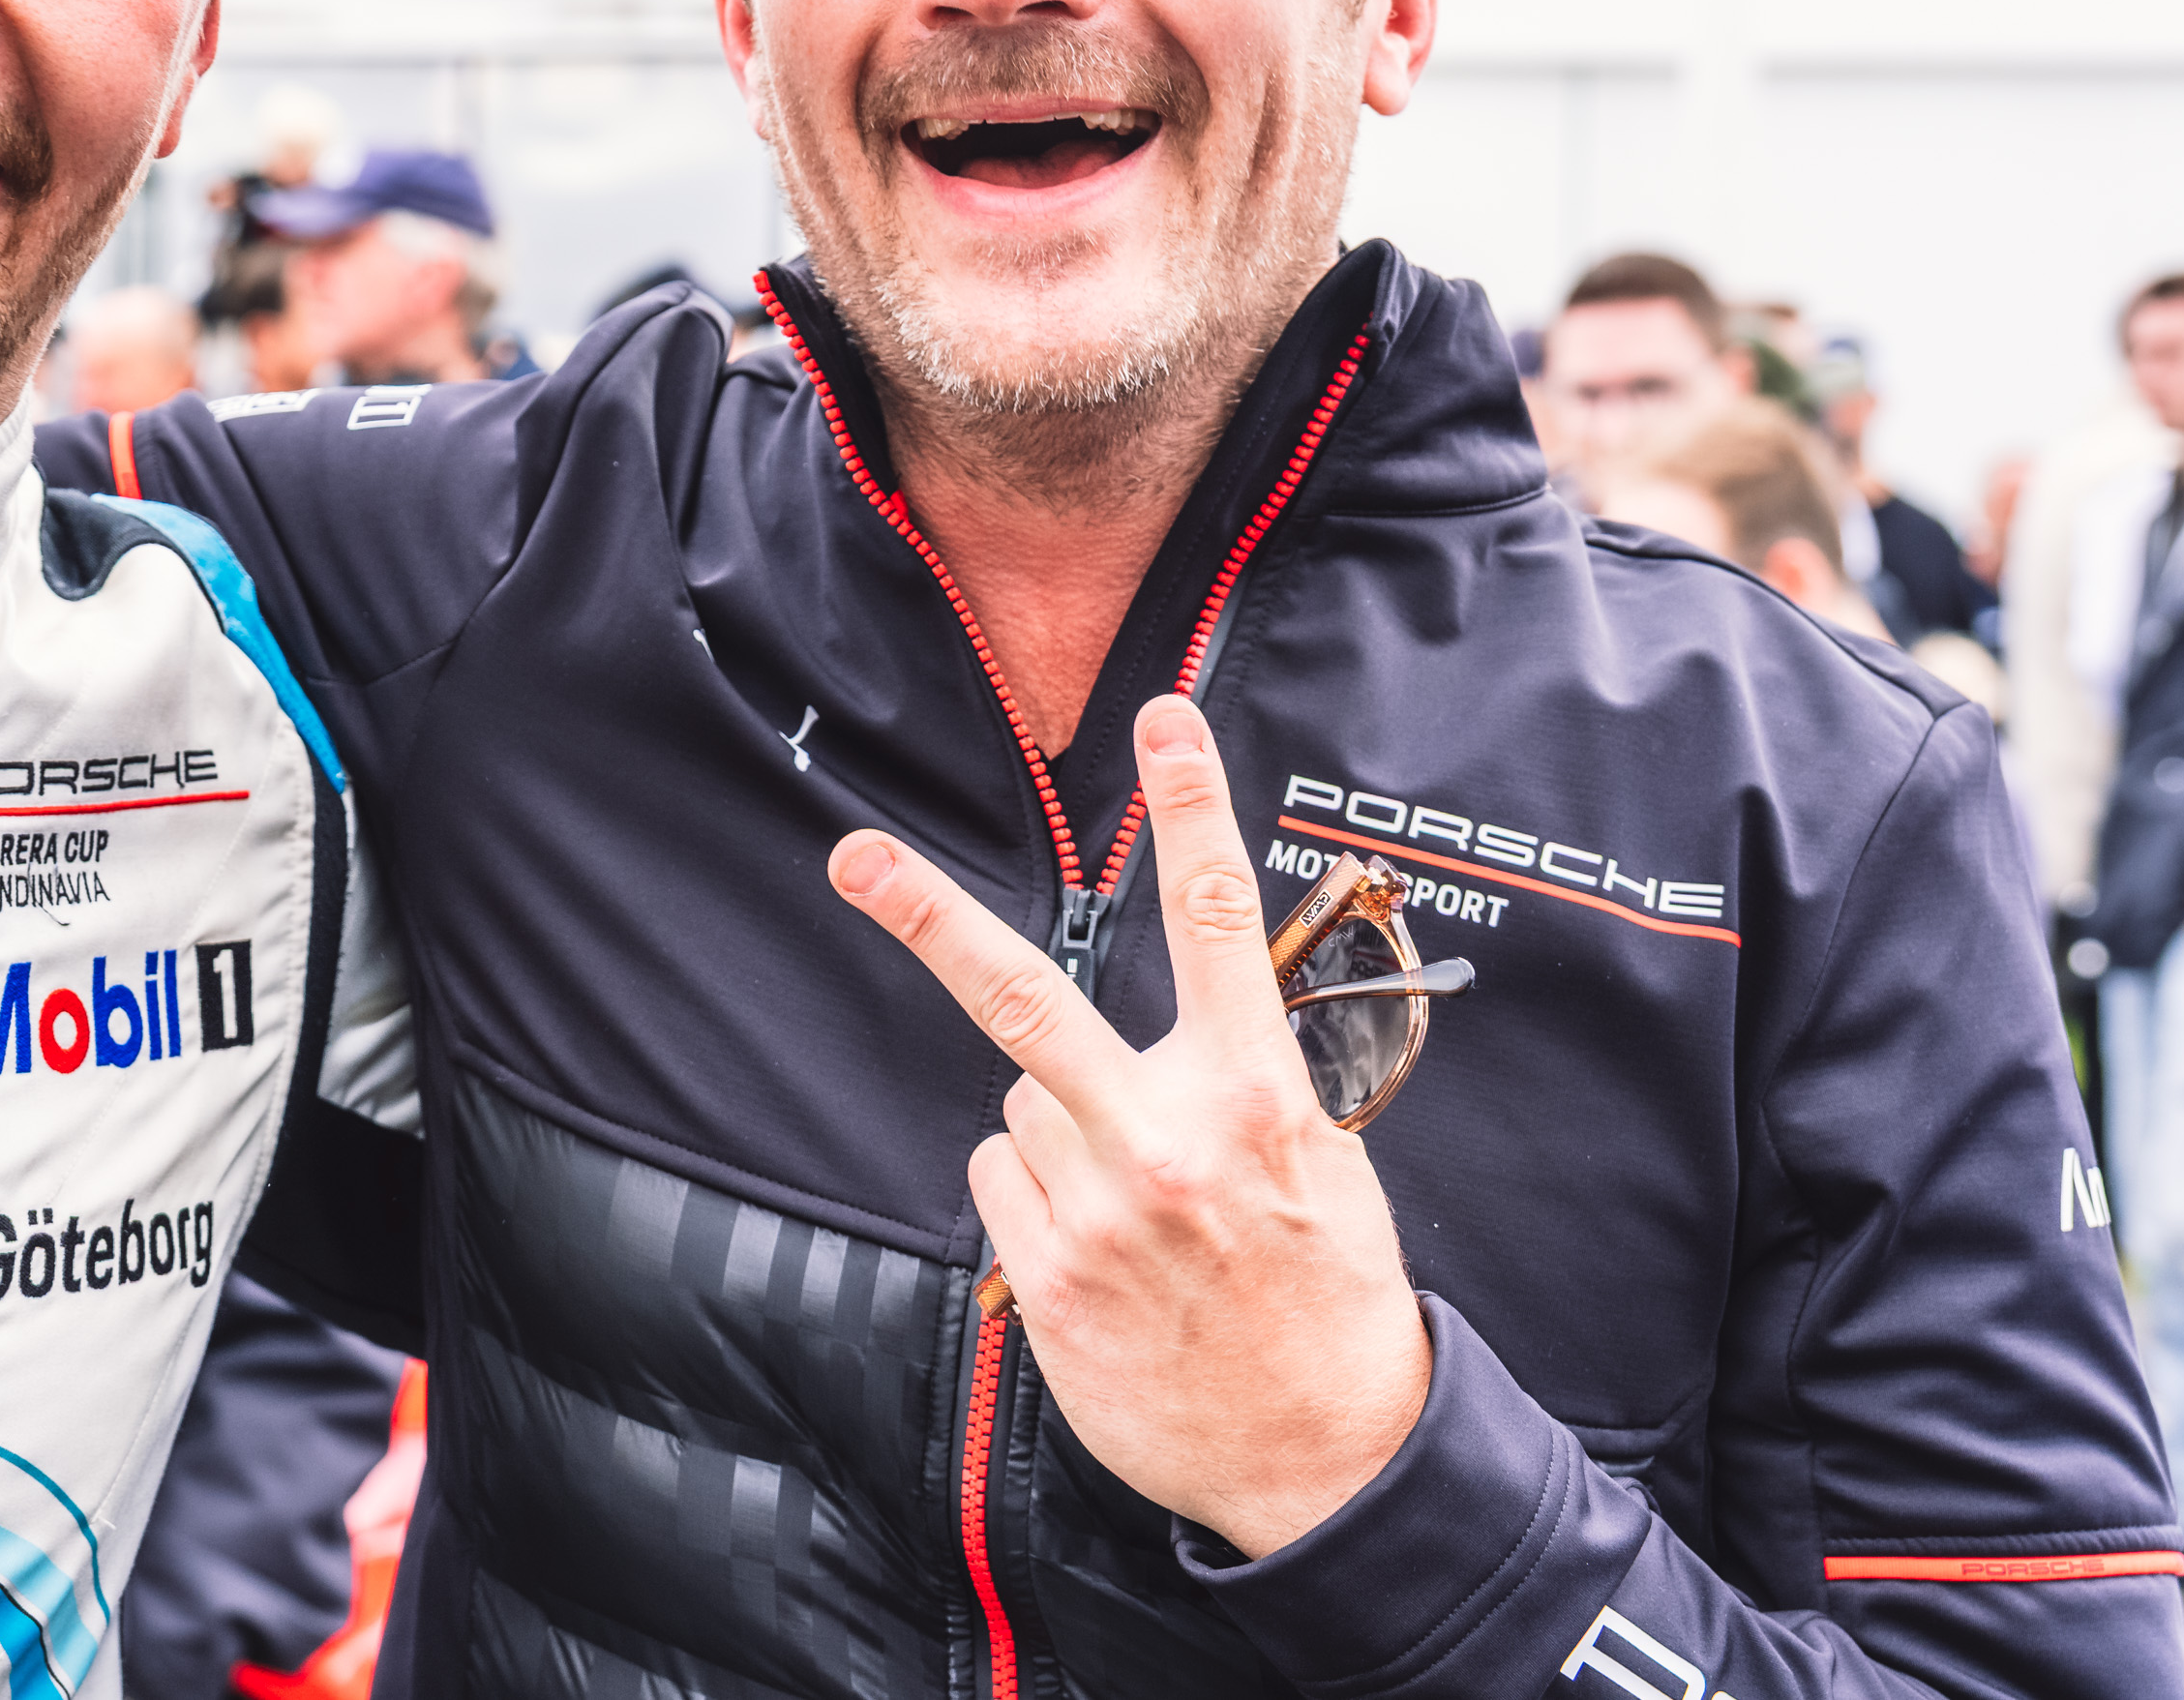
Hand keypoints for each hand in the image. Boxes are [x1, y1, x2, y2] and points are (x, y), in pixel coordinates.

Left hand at [830, 694, 1428, 1555]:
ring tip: (1140, 1204)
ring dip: (1061, 1130)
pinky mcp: (1046, 1283)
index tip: (1165, 721)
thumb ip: (1251, 1075)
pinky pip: (1002, 1182)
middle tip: (854, 856)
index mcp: (1255, 1099)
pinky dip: (1037, 1197)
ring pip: (1021, 1103)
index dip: (1194, 811)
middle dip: (930, 917)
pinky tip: (1108, 1253)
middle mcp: (1166, 1146)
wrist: (1326, 1462)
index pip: (1219, 927)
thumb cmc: (1329, 1294)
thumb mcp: (1325, 1161)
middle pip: (1024, 1002)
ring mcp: (1096, 1218)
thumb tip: (1202, 993)